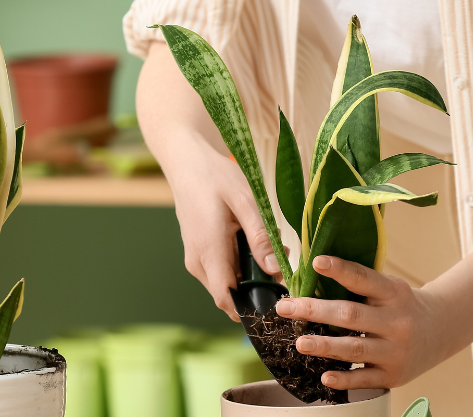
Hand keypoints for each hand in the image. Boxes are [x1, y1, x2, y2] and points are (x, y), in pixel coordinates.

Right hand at [136, 41, 281, 322]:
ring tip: (274, 250)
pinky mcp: (199, 253)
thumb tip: (277, 270)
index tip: (279, 305)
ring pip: (227, 283)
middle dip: (259, 289)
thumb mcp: (245, 202)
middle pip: (230, 295)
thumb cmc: (216, 176)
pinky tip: (256, 244)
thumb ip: (261, 237)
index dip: (252, 310)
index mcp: (208, 252)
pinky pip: (222, 271)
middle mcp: (198, 262)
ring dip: (252, 276)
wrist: (186, 161)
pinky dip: (242, 266)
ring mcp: (196, 259)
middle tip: (285, 267)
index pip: (227, 300)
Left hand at [274, 256, 456, 389]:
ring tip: (300, 342)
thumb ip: (362, 285)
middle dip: (315, 311)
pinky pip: (364, 380)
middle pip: (351, 315)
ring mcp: (395, 351)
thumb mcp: (391, 288)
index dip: (340, 270)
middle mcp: (397, 322)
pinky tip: (325, 376)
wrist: (442, 330)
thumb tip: (313, 276)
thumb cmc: (404, 306)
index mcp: (394, 293)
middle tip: (286, 308)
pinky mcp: (394, 376)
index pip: (364, 278)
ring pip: (354, 349)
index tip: (316, 262)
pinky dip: (344, 379)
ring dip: (324, 346)